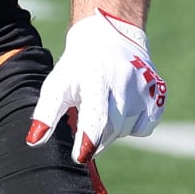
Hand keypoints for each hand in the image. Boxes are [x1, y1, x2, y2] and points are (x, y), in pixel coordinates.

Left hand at [26, 10, 166, 162]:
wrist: (110, 36)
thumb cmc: (77, 67)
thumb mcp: (57, 85)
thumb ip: (46, 113)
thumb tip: (34, 142)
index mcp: (95, 76)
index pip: (95, 114)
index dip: (88, 139)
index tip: (80, 157)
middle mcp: (124, 81)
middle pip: (111, 129)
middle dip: (95, 137)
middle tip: (83, 124)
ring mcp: (146, 86)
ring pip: (126, 130)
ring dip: (111, 130)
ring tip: (102, 106)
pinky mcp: (159, 93)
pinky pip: (144, 128)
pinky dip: (131, 126)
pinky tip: (121, 107)